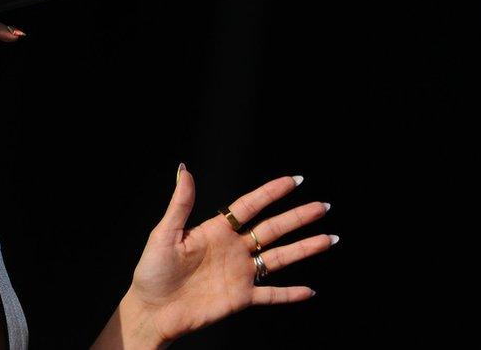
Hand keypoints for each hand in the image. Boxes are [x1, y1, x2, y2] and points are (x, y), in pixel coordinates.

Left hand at [126, 167, 334, 344]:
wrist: (151, 310)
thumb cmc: (152, 271)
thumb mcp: (164, 233)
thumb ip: (180, 204)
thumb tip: (184, 169)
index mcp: (216, 230)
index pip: (250, 206)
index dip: (271, 193)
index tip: (294, 180)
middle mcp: (233, 249)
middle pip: (272, 229)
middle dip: (298, 218)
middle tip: (322, 206)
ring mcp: (239, 274)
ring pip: (279, 258)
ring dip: (304, 248)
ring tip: (329, 238)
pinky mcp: (240, 298)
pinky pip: (271, 295)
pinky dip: (290, 293)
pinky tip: (310, 290)